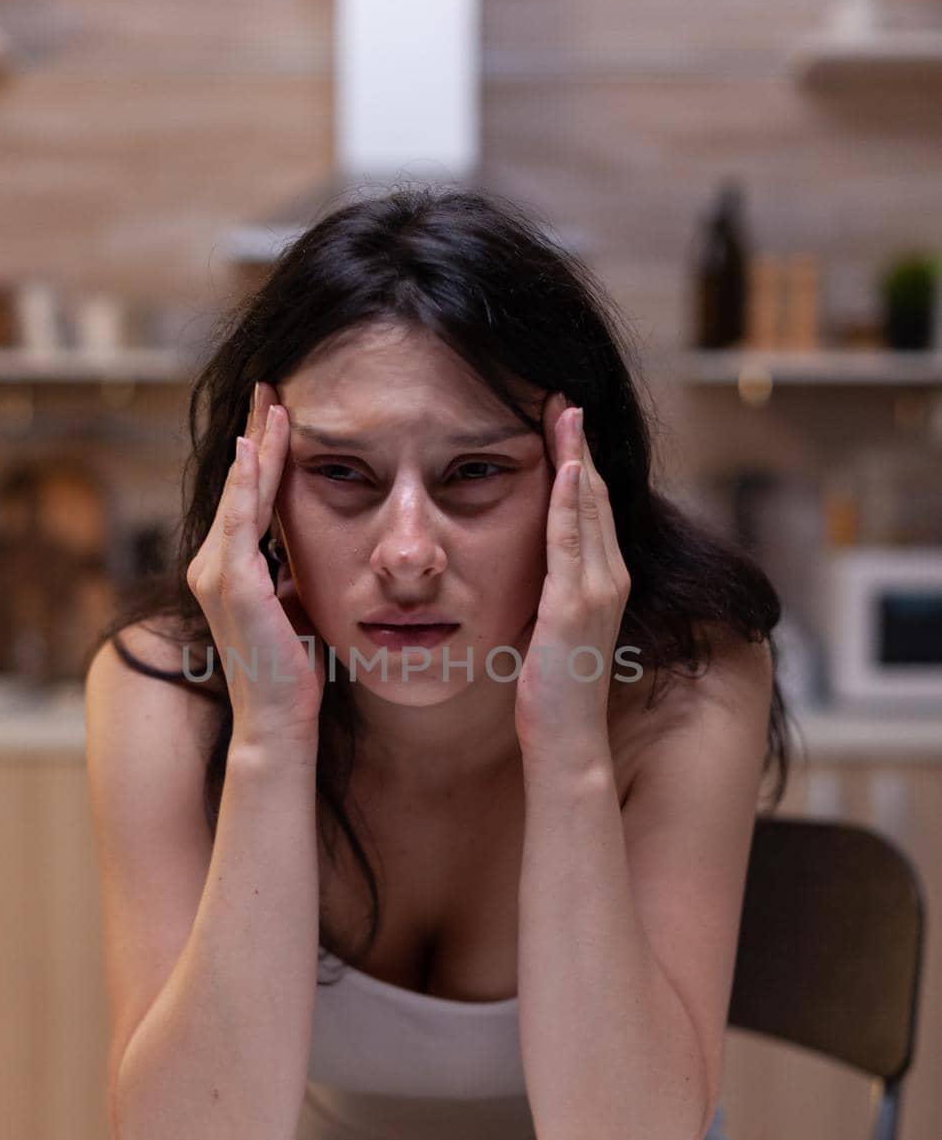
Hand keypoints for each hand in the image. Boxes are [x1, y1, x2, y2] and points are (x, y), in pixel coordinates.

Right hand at [186, 381, 326, 753]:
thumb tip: (315, 549)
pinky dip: (247, 481)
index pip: (248, 497)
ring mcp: (218, 574)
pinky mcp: (233, 584)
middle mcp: (213, 566)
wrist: (280, 721)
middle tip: (270, 385)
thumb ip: (293, 573)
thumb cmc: (294, 671)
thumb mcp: (296, 606)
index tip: (278, 412)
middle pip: (238, 484)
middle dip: (255, 433)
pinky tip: (254, 446)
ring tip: (271, 401)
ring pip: (239, 493)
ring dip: (256, 444)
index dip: (263, 453)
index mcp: (229, 569)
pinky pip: (240, 521)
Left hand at [513, 393, 631, 769]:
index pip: (590, 508)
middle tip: (564, 396)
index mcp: (603, 582)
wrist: (566, 742)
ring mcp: (597, 591)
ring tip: (565, 411)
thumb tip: (527, 571)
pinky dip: (570, 500)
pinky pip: (572, 542)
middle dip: (580, 445)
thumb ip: (547, 593)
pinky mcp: (574, 606)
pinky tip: (566, 466)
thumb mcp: (548, 630)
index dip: (579, 462)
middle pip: (596, 496)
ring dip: (576, 457)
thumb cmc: (553, 693)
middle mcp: (611, 579)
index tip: (562, 420)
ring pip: (588, 509)